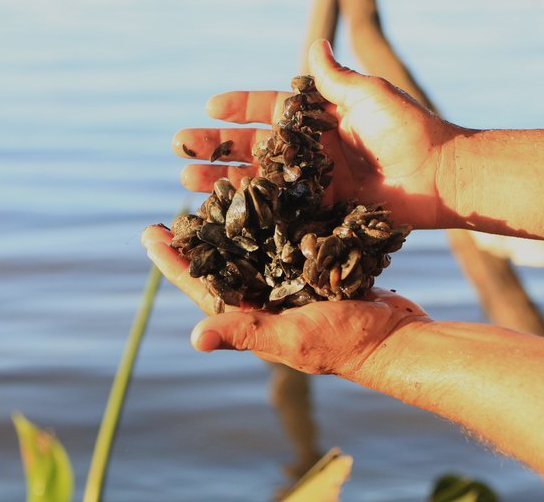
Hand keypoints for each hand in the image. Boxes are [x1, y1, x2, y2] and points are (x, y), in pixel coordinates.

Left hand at [142, 224, 430, 377]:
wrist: (393, 336)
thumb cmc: (343, 344)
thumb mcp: (293, 337)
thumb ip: (247, 332)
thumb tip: (194, 339)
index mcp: (251, 316)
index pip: (201, 287)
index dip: (174, 263)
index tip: (150, 235)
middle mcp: (264, 299)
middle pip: (220, 264)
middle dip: (196, 240)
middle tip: (173, 213)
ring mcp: (287, 284)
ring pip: (250, 250)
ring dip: (229, 227)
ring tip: (210, 199)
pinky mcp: (311, 270)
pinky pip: (282, 243)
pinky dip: (269, 223)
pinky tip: (261, 201)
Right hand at [171, 39, 464, 228]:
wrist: (439, 177)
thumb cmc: (410, 129)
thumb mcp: (369, 95)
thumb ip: (334, 79)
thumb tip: (313, 43)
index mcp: (319, 118)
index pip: (270, 109)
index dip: (240, 107)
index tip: (210, 107)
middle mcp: (310, 151)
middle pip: (254, 147)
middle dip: (217, 146)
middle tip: (180, 145)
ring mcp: (313, 183)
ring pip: (259, 180)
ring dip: (222, 179)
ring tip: (187, 179)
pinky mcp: (320, 211)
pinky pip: (280, 211)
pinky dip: (252, 212)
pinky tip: (222, 212)